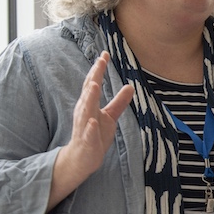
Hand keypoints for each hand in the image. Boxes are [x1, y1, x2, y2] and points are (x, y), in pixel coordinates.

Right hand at [48, 52, 133, 209]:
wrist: (83, 159)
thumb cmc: (95, 135)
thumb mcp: (110, 117)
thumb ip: (119, 102)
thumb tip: (130, 86)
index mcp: (89, 104)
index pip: (93, 83)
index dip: (98, 69)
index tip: (105, 54)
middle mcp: (84, 112)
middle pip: (88, 92)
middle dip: (93, 77)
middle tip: (99, 62)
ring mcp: (83, 127)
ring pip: (85, 110)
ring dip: (90, 98)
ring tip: (95, 85)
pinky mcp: (86, 141)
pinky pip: (87, 133)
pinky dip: (89, 127)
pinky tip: (93, 121)